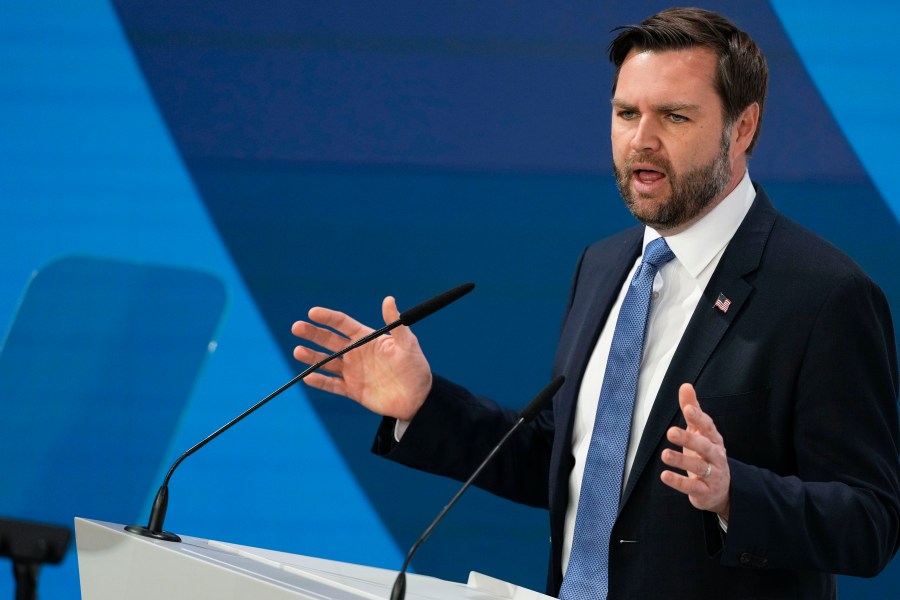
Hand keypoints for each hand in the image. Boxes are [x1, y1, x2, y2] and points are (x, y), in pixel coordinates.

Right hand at [291, 296, 432, 420]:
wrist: (417, 398)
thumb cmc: (415, 367)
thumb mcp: (407, 344)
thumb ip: (396, 323)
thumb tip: (388, 299)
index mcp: (367, 339)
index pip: (343, 324)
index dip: (328, 318)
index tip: (313, 312)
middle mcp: (356, 353)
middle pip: (330, 341)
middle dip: (313, 334)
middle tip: (297, 327)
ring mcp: (353, 372)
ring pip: (327, 362)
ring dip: (312, 357)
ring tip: (298, 351)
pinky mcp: (353, 390)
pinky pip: (333, 385)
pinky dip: (320, 382)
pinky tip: (308, 376)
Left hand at [660, 383, 729, 519]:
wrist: (721, 489)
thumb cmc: (706, 454)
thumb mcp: (700, 432)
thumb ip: (692, 409)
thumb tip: (685, 385)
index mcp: (714, 439)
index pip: (707, 426)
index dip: (698, 417)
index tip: (687, 408)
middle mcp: (716, 456)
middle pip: (704, 446)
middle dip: (689, 438)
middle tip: (670, 431)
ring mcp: (712, 474)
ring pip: (698, 466)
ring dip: (681, 460)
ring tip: (664, 454)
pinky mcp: (704, 491)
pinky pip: (692, 486)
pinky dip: (678, 481)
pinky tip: (664, 476)